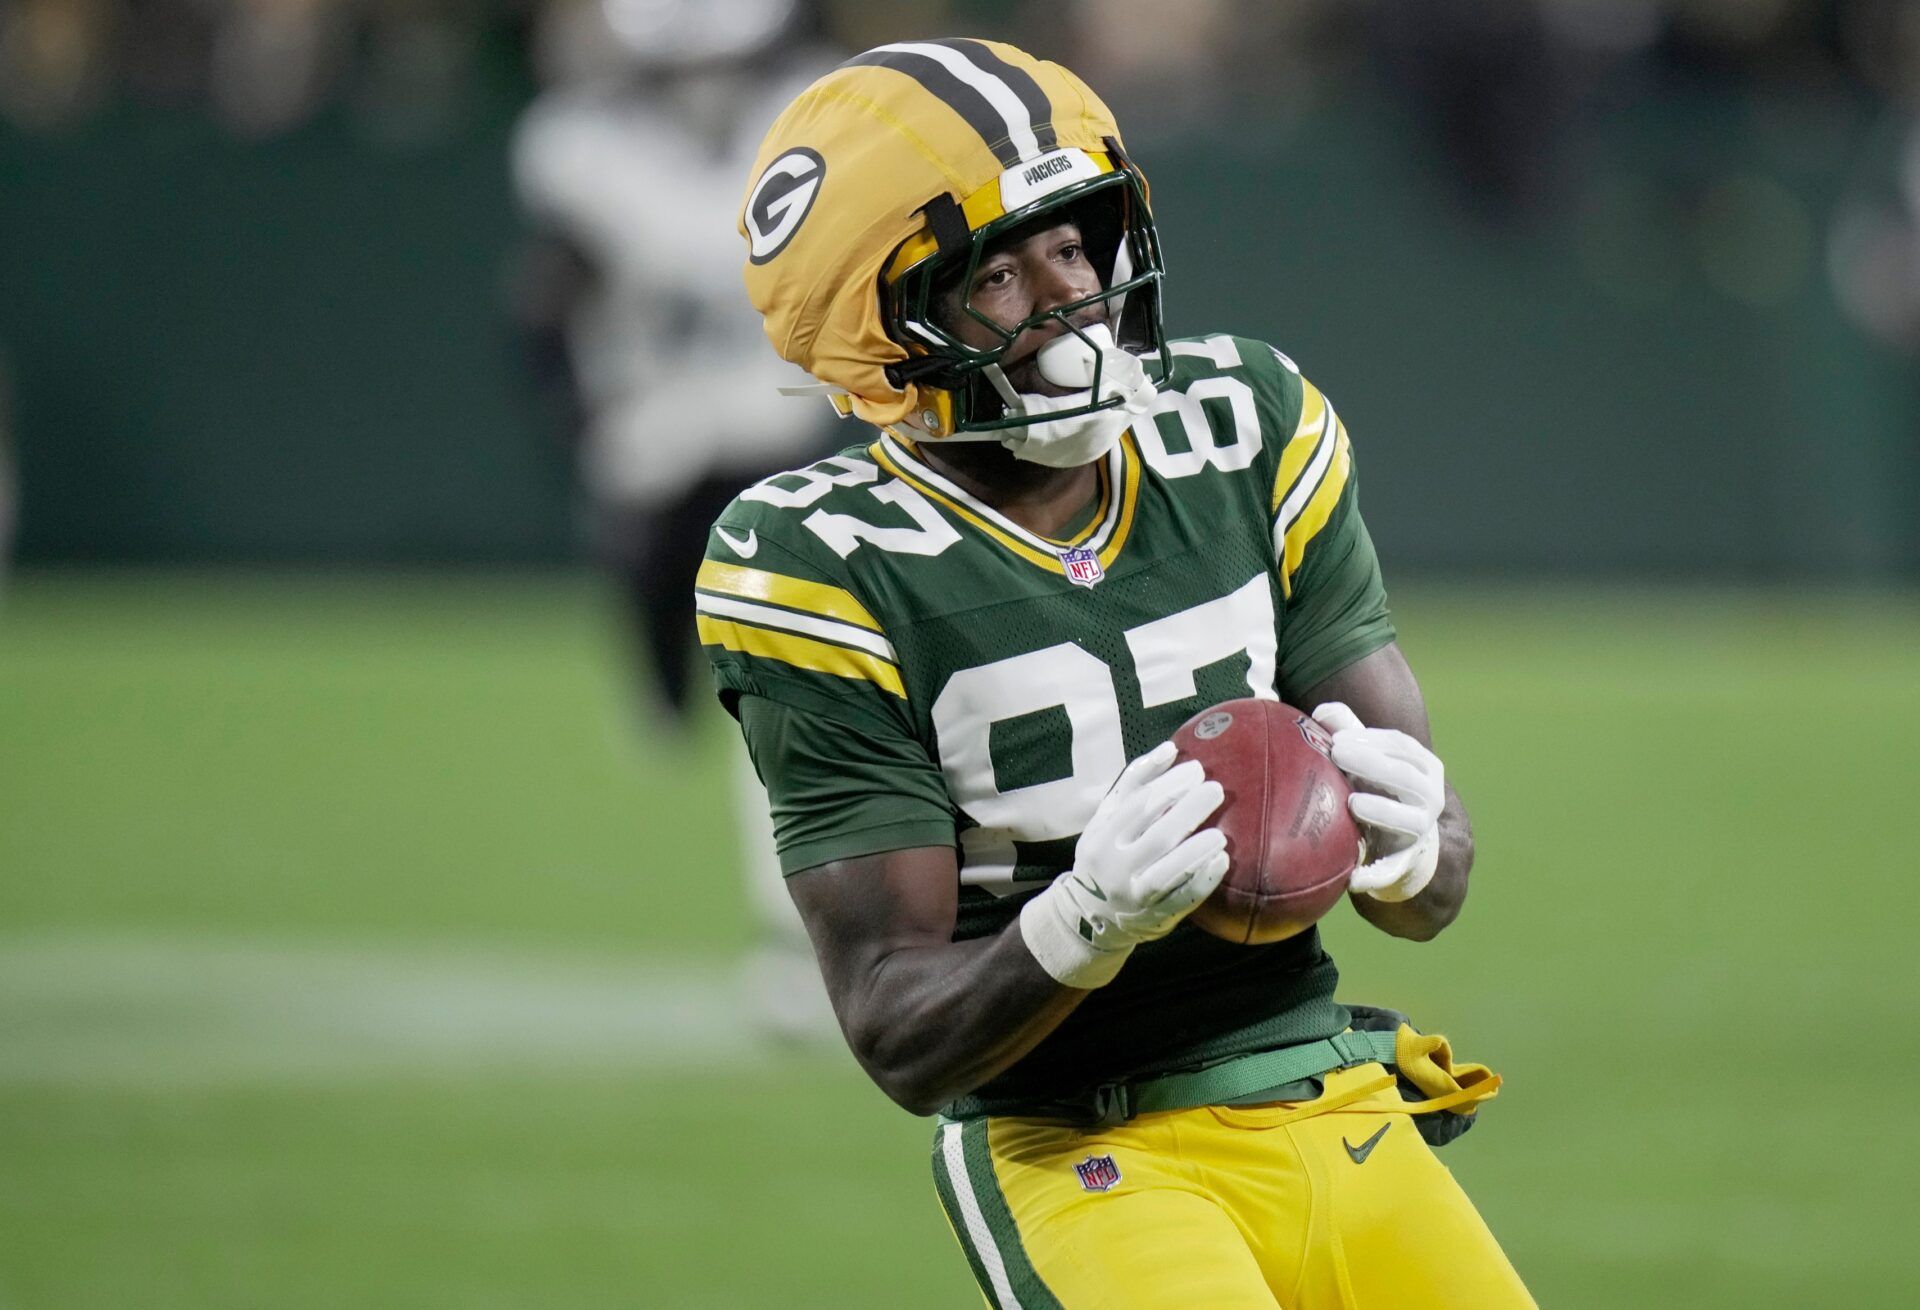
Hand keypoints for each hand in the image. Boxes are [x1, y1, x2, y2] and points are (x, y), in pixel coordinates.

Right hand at [1019, 742, 1228, 988]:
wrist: (1090, 914)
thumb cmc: (1106, 854)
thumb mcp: (1107, 818)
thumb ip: (1135, 783)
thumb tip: (1170, 748)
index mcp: (1102, 836)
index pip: (1139, 806)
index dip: (1169, 785)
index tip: (1196, 769)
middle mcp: (1115, 865)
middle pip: (1157, 835)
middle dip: (1188, 811)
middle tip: (1215, 790)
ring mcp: (1135, 894)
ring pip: (1168, 870)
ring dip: (1196, 850)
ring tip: (1221, 833)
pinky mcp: (1156, 916)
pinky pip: (1182, 899)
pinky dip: (1202, 880)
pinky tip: (1221, 862)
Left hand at [1311, 702, 1444, 903]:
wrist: (1402, 846)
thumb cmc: (1377, 789)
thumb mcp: (1368, 759)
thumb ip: (1348, 732)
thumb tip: (1323, 712)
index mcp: (1422, 767)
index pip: (1403, 747)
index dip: (1372, 739)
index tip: (1339, 737)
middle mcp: (1429, 797)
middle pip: (1407, 778)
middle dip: (1374, 764)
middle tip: (1337, 753)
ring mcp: (1422, 831)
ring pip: (1410, 821)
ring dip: (1383, 811)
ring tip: (1353, 803)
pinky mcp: (1407, 862)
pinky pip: (1394, 869)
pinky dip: (1376, 874)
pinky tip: (1352, 878)